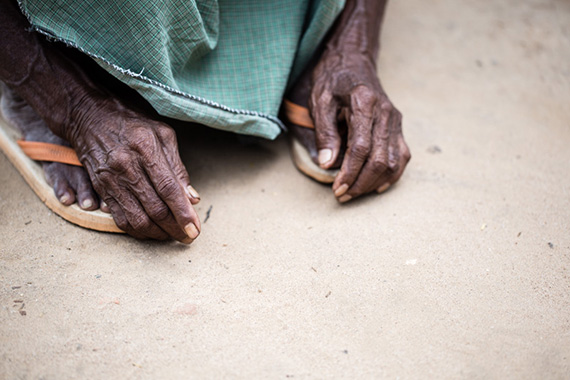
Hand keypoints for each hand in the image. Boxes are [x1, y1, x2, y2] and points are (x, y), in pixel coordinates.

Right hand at [68, 96, 200, 241]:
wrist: (89, 116)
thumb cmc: (133, 123)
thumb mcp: (163, 134)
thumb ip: (178, 167)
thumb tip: (191, 198)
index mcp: (146, 148)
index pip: (168, 189)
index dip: (183, 213)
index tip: (194, 229)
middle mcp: (126, 165)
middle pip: (154, 208)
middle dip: (174, 228)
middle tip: (188, 237)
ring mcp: (111, 178)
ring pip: (137, 219)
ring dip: (157, 234)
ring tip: (172, 236)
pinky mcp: (101, 188)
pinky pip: (120, 218)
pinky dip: (138, 230)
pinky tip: (152, 230)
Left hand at [309, 48, 410, 201]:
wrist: (353, 60)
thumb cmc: (333, 80)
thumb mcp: (320, 101)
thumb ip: (324, 132)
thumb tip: (327, 163)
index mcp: (364, 103)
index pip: (361, 147)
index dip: (350, 172)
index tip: (336, 188)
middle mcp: (385, 112)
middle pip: (380, 158)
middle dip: (360, 183)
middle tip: (341, 195)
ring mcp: (395, 120)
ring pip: (393, 161)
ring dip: (374, 182)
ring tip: (353, 192)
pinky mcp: (397, 126)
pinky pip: (401, 155)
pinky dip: (392, 174)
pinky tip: (376, 186)